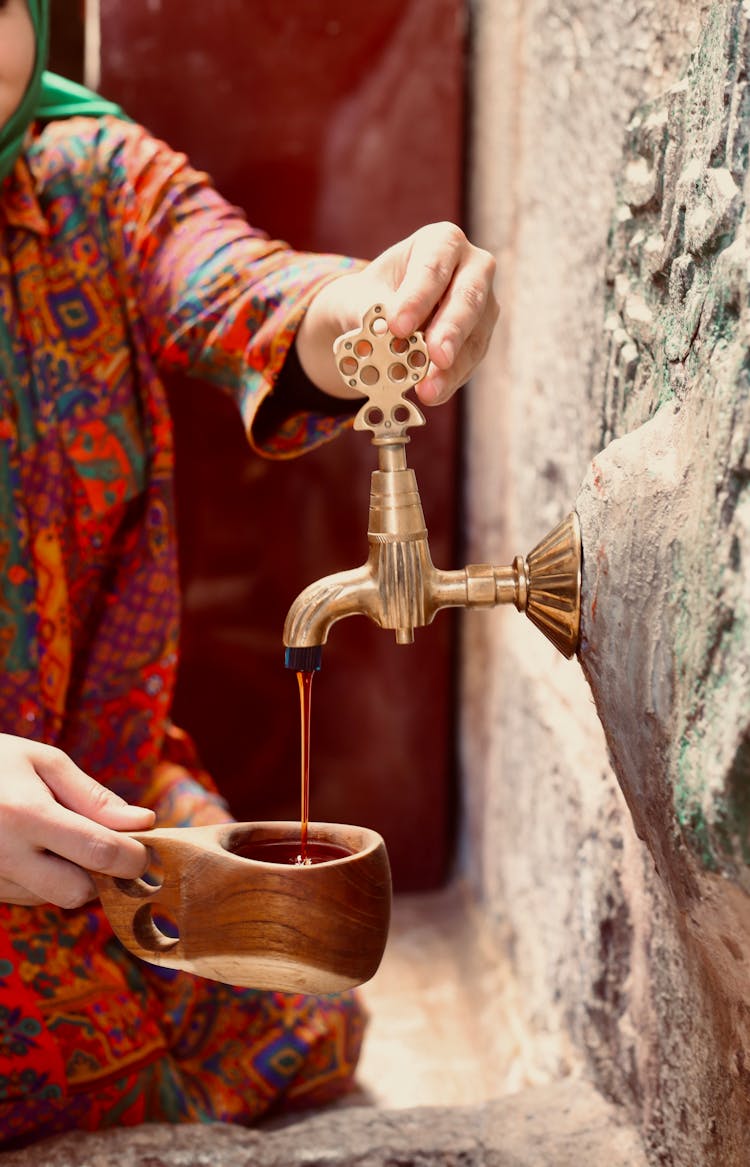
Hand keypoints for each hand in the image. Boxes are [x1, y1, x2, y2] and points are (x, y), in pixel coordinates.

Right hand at [0, 734, 154, 908]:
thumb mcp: (43, 762)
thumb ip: (93, 797)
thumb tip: (142, 824)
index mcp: (25, 814)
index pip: (98, 851)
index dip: (133, 857)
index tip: (145, 850)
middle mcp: (4, 854)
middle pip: (77, 892)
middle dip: (101, 876)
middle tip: (105, 847)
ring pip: (51, 899)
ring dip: (70, 877)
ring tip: (56, 838)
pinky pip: (26, 897)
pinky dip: (42, 880)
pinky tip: (31, 849)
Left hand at [297, 221, 498, 405]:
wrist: (381, 319)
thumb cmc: (372, 296)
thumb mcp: (361, 296)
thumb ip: (371, 310)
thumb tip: (387, 333)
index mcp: (442, 242)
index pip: (432, 268)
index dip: (417, 298)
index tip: (398, 326)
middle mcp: (473, 267)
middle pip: (467, 298)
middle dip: (450, 330)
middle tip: (435, 357)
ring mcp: (483, 305)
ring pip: (475, 335)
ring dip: (451, 367)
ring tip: (428, 390)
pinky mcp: (480, 338)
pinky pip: (470, 362)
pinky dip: (449, 380)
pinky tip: (431, 394)